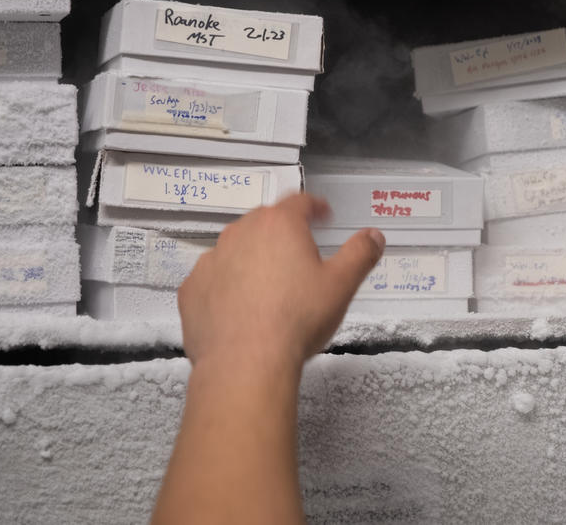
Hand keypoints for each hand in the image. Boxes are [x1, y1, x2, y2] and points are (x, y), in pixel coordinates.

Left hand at [177, 193, 385, 371]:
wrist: (245, 363)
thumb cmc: (297, 318)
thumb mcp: (342, 285)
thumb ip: (361, 254)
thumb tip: (374, 236)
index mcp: (279, 225)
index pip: (299, 202)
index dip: (315, 206)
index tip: (323, 215)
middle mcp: (240, 233)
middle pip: (264, 223)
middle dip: (282, 234)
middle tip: (299, 258)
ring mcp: (210, 261)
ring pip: (236, 250)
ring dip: (252, 260)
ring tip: (269, 289)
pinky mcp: (191, 290)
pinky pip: (213, 280)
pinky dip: (226, 287)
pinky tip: (241, 310)